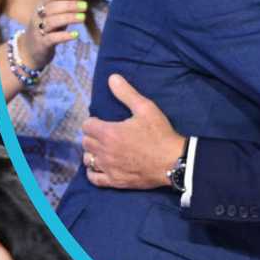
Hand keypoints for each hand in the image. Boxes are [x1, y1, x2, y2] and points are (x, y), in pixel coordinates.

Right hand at [18, 0, 86, 69]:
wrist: (30, 49)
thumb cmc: (47, 27)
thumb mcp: (56, 12)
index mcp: (41, 5)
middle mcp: (38, 16)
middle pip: (52, 7)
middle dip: (70, 5)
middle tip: (85, 6)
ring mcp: (38, 30)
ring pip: (52, 22)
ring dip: (68, 18)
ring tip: (83, 18)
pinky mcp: (42, 44)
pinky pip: (51, 38)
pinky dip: (64, 36)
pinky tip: (76, 34)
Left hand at [81, 74, 184, 189]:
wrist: (173, 162)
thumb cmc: (159, 134)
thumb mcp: (145, 108)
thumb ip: (126, 93)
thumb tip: (112, 78)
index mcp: (109, 132)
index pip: (86, 125)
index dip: (93, 122)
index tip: (102, 122)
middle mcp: (104, 151)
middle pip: (86, 142)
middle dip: (92, 136)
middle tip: (104, 134)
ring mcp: (108, 168)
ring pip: (88, 159)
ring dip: (92, 152)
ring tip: (102, 149)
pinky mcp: (115, 181)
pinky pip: (94, 178)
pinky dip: (93, 171)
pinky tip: (99, 166)